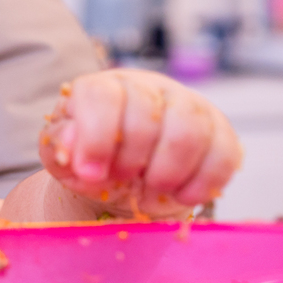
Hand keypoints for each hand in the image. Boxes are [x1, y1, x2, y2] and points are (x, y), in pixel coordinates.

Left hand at [39, 69, 241, 219]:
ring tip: (149, 189)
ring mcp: (188, 105)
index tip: (90, 173)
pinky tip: (179, 195)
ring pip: (188, 131)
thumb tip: (71, 139)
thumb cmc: (92, 162)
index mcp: (103, 88)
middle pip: (146, 113)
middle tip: (121, 179)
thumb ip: (60, 145)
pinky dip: (200, 184)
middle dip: (130, 159)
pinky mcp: (219, 131)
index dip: (96, 137)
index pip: (102, 96)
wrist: (127, 180)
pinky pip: (223, 154)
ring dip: (165, 172)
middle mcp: (147, 88)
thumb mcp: (63, 158)